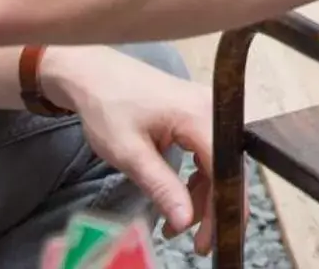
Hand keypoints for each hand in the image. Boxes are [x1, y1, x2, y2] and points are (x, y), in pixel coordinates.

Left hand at [41, 47, 221, 254]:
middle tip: (196, 244)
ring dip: (203, 196)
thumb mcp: (130, 153)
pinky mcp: (198, 113)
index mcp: (199, 115)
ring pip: (218, 163)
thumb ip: (161, 186)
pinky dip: (196, 178)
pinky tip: (179, 198)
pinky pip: (208, 151)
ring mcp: (207, 108)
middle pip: (225, 168)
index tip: (208, 241)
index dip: (220, 209)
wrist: (93, 74)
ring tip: (178, 227)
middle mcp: (212, 108)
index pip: (224, 170)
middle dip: (212, 208)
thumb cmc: (107, 108)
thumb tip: (186, 221)